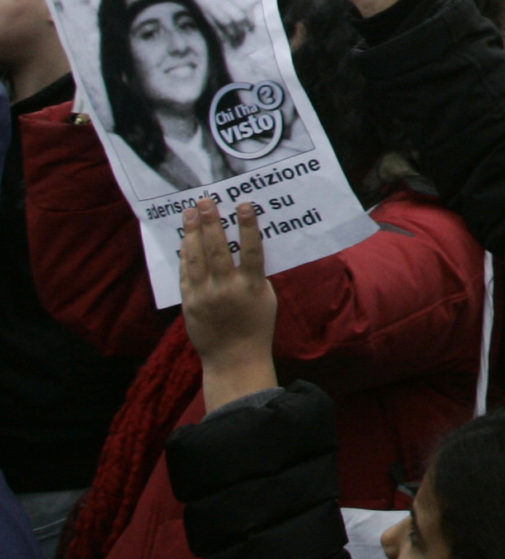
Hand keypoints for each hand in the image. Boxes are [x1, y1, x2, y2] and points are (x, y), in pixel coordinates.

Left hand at [180, 198, 277, 409]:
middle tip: (205, 201)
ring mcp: (205, 295)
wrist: (233, 357)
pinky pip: (185, 274)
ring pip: (196, 258)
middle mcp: (226, 288)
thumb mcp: (266, 297)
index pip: (250, 250)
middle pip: (217, 249)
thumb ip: (255, 274)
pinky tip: (185, 240)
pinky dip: (185, 255)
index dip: (247, 226)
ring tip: (190, 213)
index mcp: (251, 286)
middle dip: (211, 222)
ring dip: (193, 233)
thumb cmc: (257, 325)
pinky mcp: (189, 303)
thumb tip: (245, 248)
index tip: (242, 205)